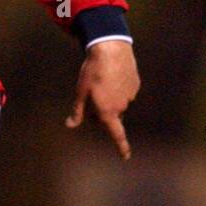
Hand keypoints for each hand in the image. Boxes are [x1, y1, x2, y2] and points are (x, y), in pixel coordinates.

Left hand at [65, 39, 139, 159]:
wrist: (111, 48)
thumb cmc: (92, 72)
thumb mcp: (80, 92)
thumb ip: (77, 111)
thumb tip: (70, 125)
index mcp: (108, 111)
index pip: (116, 134)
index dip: (121, 147)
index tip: (126, 157)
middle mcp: (122, 106)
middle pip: (112, 116)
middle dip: (103, 112)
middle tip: (91, 96)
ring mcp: (130, 95)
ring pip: (119, 103)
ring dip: (111, 98)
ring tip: (101, 81)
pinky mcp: (135, 84)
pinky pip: (125, 91)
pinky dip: (118, 87)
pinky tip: (112, 75)